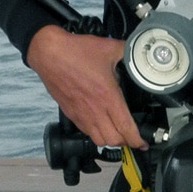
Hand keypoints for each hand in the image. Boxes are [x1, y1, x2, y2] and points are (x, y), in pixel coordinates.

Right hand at [27, 24, 146, 148]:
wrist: (49, 54)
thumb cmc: (75, 52)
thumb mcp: (109, 48)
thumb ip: (127, 52)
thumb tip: (138, 54)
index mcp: (108, 96)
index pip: (125, 127)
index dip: (137, 139)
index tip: (143, 143)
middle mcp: (95, 110)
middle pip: (113, 140)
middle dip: (126, 141)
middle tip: (133, 135)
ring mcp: (81, 114)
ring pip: (98, 140)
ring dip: (110, 140)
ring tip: (118, 132)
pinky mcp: (70, 113)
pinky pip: (85, 132)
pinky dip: (95, 133)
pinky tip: (100, 124)